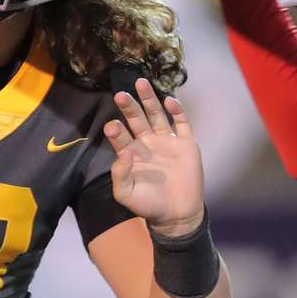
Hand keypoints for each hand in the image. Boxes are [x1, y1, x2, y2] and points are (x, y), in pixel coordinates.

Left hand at [105, 78, 205, 238]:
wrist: (177, 214)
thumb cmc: (148, 205)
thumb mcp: (126, 194)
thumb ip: (120, 175)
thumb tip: (124, 152)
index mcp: (131, 153)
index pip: (121, 136)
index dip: (116, 130)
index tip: (111, 126)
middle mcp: (147, 143)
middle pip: (136, 119)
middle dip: (128, 107)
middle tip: (120, 95)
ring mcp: (166, 141)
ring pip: (156, 115)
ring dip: (149, 99)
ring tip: (140, 83)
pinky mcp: (185, 144)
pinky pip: (181, 123)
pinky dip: (177, 111)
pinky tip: (170, 101)